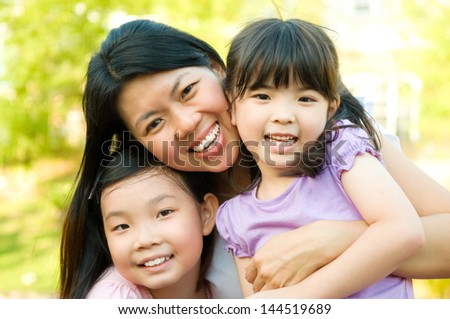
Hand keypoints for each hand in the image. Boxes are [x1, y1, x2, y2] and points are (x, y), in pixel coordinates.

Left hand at [245, 220, 366, 291]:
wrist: (314, 244)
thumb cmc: (295, 241)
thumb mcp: (273, 243)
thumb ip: (261, 255)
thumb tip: (255, 264)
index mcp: (259, 259)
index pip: (249, 276)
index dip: (255, 277)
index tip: (260, 278)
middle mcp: (265, 272)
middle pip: (256, 287)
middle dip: (262, 285)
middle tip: (271, 282)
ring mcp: (276, 282)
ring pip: (266, 295)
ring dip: (271, 292)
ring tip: (279, 286)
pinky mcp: (289, 289)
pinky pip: (279, 297)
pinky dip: (282, 295)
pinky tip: (287, 287)